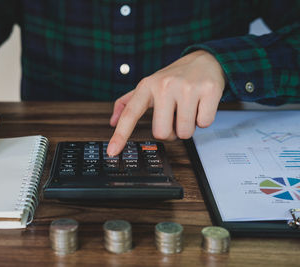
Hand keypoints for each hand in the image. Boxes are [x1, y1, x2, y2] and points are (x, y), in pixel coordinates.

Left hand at [107, 50, 224, 155]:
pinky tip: (201, 105)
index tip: (112, 151)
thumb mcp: (148, 86)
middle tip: (174, 117)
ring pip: (185, 132)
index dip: (120, 135)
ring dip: (187, 127)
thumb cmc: (173, 78)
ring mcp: (187, 88)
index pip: (130, 113)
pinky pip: (204, 124)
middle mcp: (165, 85)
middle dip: (171, 132)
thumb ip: (127, 103)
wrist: (204, 60)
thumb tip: (112, 122)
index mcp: (147, 86)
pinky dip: (203, 119)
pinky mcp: (209, 91)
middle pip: (162, 133)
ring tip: (188, 109)